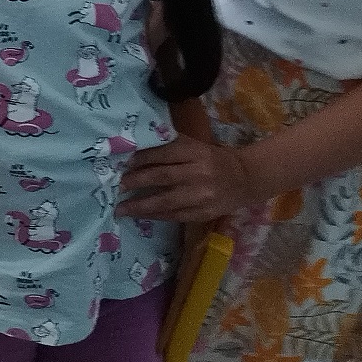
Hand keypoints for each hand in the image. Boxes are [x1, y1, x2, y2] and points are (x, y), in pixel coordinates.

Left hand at [118, 134, 256, 222]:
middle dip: (135, 182)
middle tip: (116, 186)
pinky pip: (175, 216)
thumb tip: (134, 151)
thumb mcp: (194, 146)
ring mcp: (202, 195)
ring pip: (166, 201)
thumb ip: (169, 147)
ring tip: (120, 208)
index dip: (140, 159)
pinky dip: (156, 215)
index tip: (121, 163)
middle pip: (161, 177)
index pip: (163, 154)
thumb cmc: (212, 158)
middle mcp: (199, 173)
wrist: (245, 179)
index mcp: (195, 152)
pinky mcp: (204, 213)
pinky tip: (141, 215)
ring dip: (140, 205)